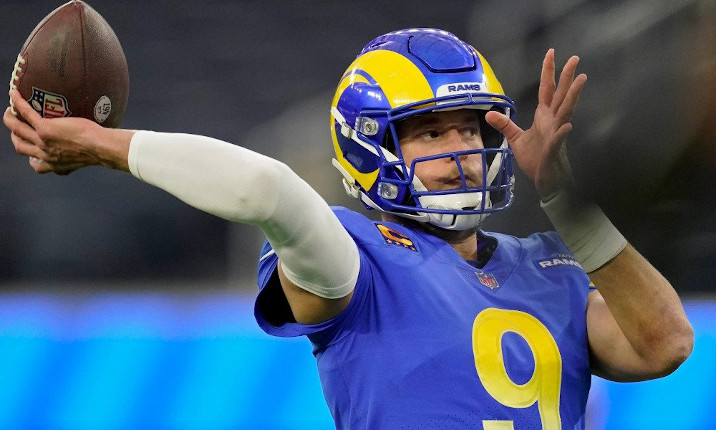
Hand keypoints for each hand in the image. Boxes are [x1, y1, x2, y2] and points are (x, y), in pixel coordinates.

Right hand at [4, 89, 130, 173]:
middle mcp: (45, 156)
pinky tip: (15, 93)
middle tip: (16, 127)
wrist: (100, 148)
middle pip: (21, 147)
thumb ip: (82, 154)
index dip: (31, 158)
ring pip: (18, 129)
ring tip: (9, 112)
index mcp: (56, 165)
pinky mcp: (45, 129)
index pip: (37, 165)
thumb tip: (94, 146)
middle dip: (15, 137)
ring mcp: (43, 142)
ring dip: (10, 120)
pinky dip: (18, 103)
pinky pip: (26, 113)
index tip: (34, 152)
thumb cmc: (101, 151)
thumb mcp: (88, 157)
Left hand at [485, 49, 586, 199]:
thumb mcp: (516, 139)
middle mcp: (553, 121)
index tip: (551, 52)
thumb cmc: (535, 158)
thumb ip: (505, 124)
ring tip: (581, 80)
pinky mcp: (554, 150)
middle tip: (575, 58)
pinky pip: (559, 140)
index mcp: (544, 116)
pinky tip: (567, 126)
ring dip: (573, 97)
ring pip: (566, 112)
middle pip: (560, 95)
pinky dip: (562, 133)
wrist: (545, 179)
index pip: (547, 89)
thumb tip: (490, 113)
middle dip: (567, 77)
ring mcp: (556, 134)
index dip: (548, 71)